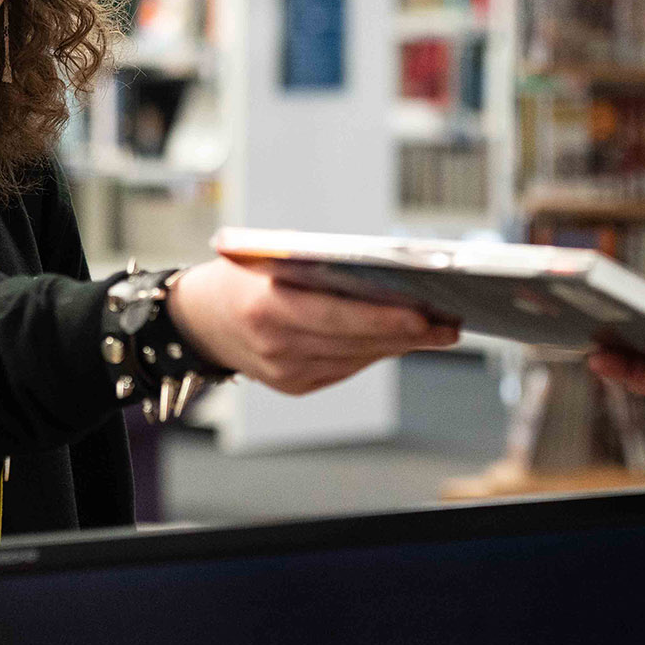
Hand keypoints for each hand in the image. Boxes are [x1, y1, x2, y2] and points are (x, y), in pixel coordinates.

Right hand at [168, 258, 459, 396]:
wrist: (195, 320)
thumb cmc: (238, 277)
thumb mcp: (268, 259)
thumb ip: (318, 268)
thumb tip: (385, 277)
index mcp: (265, 306)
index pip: (337, 316)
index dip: (384, 318)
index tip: (425, 315)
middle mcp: (274, 345)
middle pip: (356, 342)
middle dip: (407, 334)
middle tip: (448, 324)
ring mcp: (283, 372)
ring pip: (357, 358)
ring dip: (397, 344)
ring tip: (436, 330)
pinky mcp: (292, 385)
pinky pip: (345, 368)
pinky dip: (371, 352)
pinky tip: (397, 340)